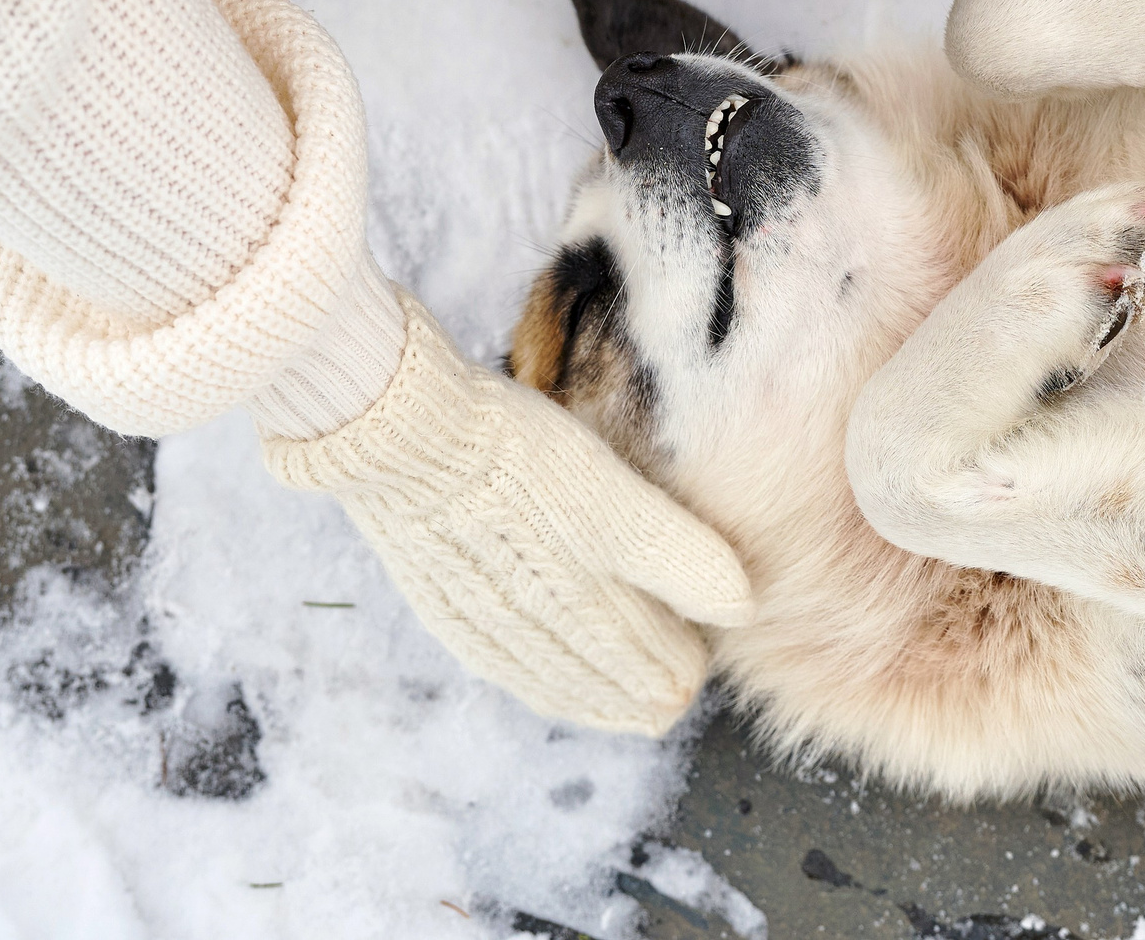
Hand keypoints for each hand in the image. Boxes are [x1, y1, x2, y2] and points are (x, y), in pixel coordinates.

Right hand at [261, 291, 753, 734]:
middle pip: (600, 675)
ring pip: (549, 678)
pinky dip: (534, 682)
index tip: (702, 669)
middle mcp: (530, 627)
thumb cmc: (516, 455)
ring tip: (624, 710)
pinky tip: (537, 681)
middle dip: (642, 689)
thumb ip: (674, 553)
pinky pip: (499, 663)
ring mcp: (479, 618)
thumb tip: (741, 606)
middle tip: (672, 703)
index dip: (678, 666)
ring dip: (592, 696)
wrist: (403, 436)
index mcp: (579, 605)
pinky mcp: (440, 601)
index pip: (644, 660)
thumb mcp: (612, 497)